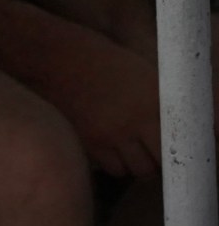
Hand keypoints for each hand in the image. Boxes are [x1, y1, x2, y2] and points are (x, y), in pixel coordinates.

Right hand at [27, 26, 161, 178]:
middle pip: (155, 165)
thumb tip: (168, 126)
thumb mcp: (137, 72)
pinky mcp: (87, 142)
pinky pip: (109, 167)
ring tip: (124, 148)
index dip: (171, 148)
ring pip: (132, 171)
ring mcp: (108, 135)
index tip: (165, 145)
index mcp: (152, 102)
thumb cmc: (95, 58)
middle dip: (152, 160)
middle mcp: (133, 123)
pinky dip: (111, 162)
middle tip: (146, 149)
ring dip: (131, 163)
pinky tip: (105, 145)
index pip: (175, 144)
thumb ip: (155, 102)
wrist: (50, 54)